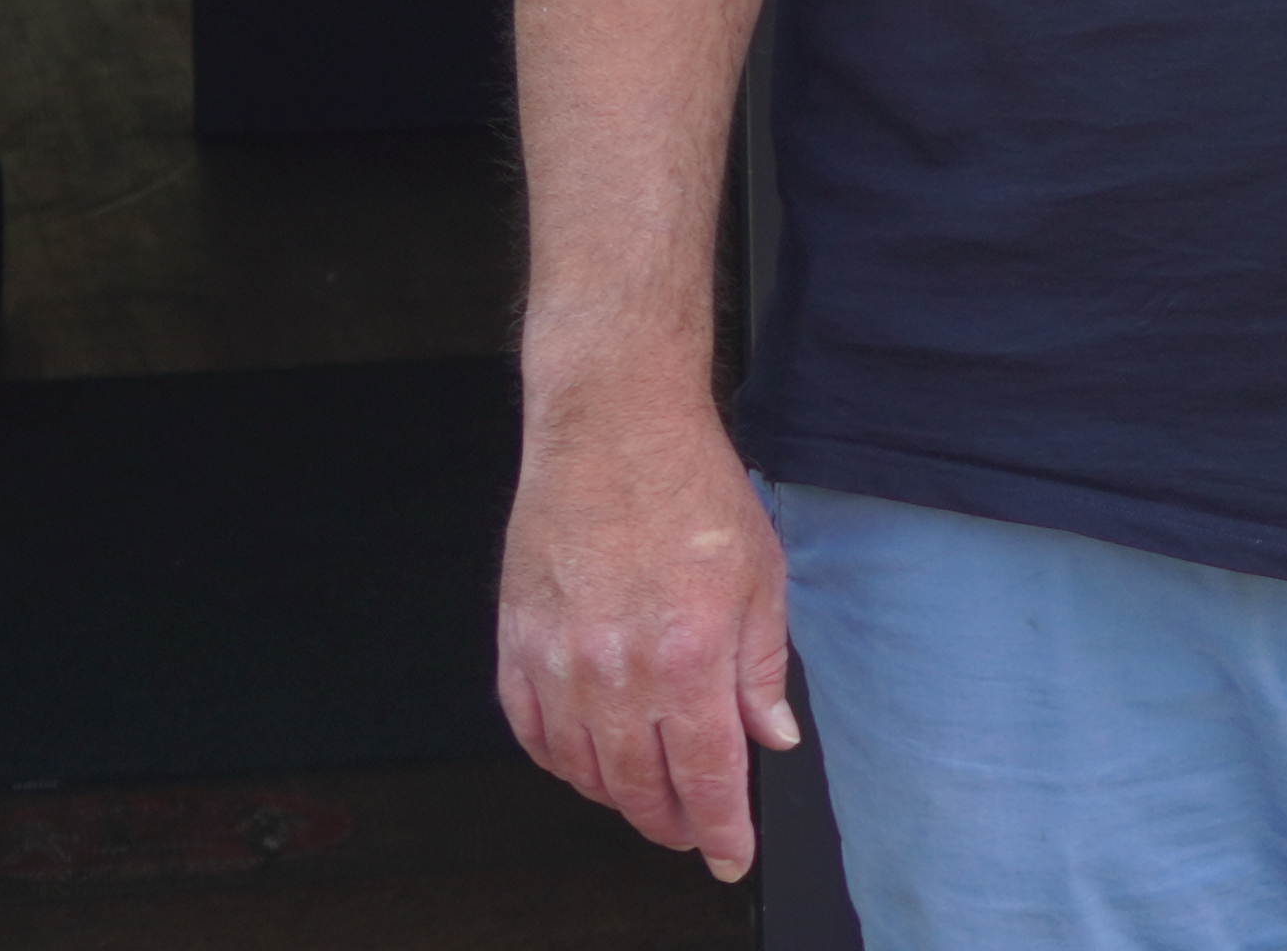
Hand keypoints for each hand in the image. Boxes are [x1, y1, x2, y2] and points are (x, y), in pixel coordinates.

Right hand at [497, 394, 799, 880]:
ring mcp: (558, 663)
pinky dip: (562, 762)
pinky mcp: (516, 646)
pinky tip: (588, 761)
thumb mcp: (764, 578)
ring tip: (647, 798)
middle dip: (671, 823)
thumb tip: (770, 736)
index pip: (709, 776)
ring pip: (584, 770)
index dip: (721, 829)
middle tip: (691, 832)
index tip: (728, 855)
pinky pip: (533, 734)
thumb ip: (762, 670)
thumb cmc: (691, 492)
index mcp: (691, 657)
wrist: (613, 433)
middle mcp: (618, 672)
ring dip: (619, 797)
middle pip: (640, 787)